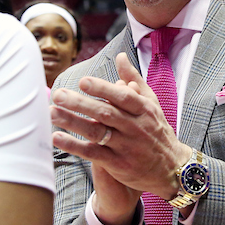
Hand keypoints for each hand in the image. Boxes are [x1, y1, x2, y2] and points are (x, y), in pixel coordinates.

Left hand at [51, 53, 189, 218]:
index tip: (83, 81)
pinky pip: (93, 153)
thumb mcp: (152, 103)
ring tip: (52, 113)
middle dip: (80, 104)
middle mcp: (135, 127)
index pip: (122, 97)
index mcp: (143, 110)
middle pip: (105, 113)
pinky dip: (75, 146)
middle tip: (58, 95)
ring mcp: (126, 146)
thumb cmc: (157, 131)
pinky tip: (57, 138)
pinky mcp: (118, 164)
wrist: (172, 169)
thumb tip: (120, 56)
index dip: (102, 89)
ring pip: (96, 132)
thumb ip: (135, 79)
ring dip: (72, 122)